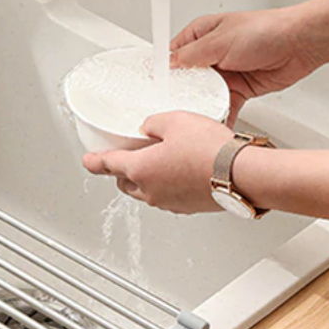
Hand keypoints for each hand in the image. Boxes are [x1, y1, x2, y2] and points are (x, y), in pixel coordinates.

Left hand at [82, 112, 233, 213]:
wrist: (241, 174)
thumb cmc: (210, 150)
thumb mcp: (176, 120)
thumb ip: (154, 122)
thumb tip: (149, 127)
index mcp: (140, 168)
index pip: (108, 164)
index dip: (95, 161)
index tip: (88, 161)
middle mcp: (150, 190)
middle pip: (125, 182)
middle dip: (122, 170)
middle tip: (127, 157)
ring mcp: (168, 202)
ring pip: (145, 191)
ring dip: (144, 179)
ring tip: (158, 161)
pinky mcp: (186, 207)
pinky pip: (167, 197)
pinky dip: (166, 185)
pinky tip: (180, 172)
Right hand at [170, 7, 324, 121]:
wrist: (300, 44)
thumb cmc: (265, 30)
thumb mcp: (219, 40)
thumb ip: (191, 54)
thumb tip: (170, 64)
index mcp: (201, 35)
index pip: (173, 55)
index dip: (164, 72)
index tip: (156, 87)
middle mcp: (211, 54)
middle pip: (187, 79)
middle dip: (182, 94)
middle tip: (174, 108)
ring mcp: (225, 73)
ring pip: (204, 95)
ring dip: (201, 106)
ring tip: (193, 119)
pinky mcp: (240, 89)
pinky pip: (225, 107)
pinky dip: (220, 116)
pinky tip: (213, 125)